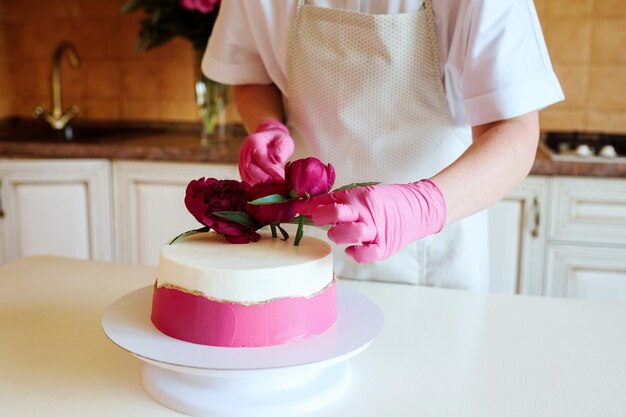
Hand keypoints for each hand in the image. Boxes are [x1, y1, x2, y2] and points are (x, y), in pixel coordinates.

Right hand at [239, 120, 293, 184]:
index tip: (282, 177)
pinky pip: (247, 181)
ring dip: (261, 184)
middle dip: (265, 178)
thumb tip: (278, 159)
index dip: (271, 169)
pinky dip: (256, 186)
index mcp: (254, 142)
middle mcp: (245, 152)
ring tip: (274, 186)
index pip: (260, 157)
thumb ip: (282, 148)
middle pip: (250, 169)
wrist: (268, 140)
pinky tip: (268, 187)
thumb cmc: (277, 140)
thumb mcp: (284, 140)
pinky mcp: (243, 170)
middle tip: (278, 184)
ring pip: (247, 177)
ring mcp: (242, 161)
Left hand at [296, 180, 446, 262]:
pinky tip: (352, 250)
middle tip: (318, 219)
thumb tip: (310, 206)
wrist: (420, 208)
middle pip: (338, 213)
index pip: (330, 200)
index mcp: (361, 196)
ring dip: (339, 234)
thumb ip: (340, 201)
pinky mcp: (385, 247)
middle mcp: (367, 213)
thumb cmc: (388, 201)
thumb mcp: (364, 194)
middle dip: (322, 216)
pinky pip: (367, 254)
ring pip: (351, 233)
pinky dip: (357, 254)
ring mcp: (377, 231)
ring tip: (337, 234)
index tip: (299, 208)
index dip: (311, 206)